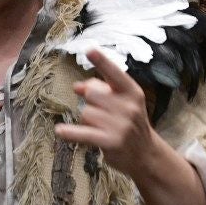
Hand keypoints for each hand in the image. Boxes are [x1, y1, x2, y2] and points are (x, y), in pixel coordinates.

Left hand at [56, 48, 165, 176]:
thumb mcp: (123, 103)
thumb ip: (101, 90)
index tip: (89, 49)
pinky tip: (60, 130)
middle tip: (100, 112)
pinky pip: (83, 133)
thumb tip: (77, 86)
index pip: (115, 73)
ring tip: (101, 128)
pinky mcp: (110, 142)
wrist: (145, 154)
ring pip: (86, 113)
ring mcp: (120, 125)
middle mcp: (128, 107)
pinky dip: (70, 132)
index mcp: (133, 92)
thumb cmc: (130, 124)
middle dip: (90, 101)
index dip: (101, 61)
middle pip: (93, 94)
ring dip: (87, 120)